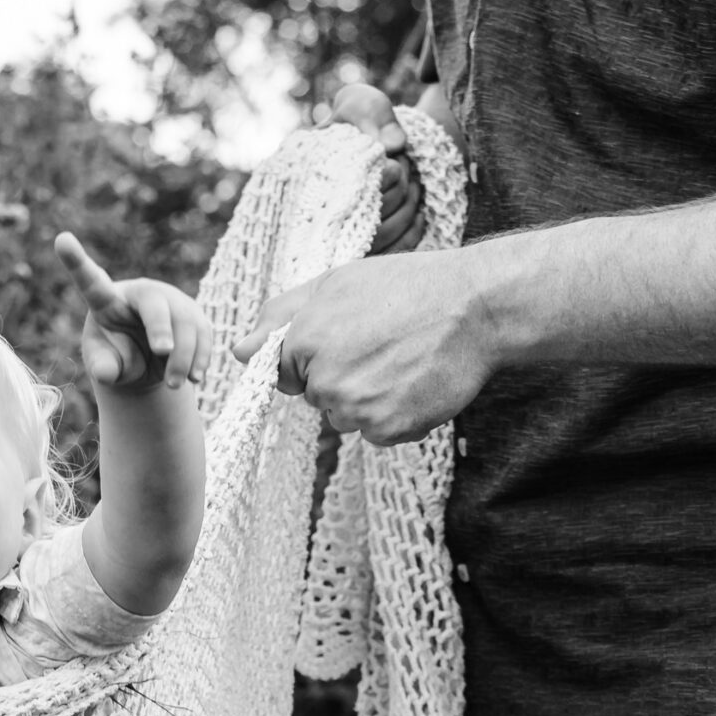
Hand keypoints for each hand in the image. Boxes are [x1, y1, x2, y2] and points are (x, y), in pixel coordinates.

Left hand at [54, 232, 213, 392]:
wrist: (149, 363)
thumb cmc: (117, 358)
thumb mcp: (105, 364)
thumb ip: (103, 367)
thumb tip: (105, 374)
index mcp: (106, 300)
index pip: (91, 281)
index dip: (76, 261)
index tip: (61, 240)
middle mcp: (140, 293)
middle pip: (154, 303)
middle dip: (161, 326)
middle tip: (162, 352)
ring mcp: (171, 301)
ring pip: (185, 323)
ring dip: (183, 357)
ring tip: (175, 385)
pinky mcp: (194, 315)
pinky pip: (204, 333)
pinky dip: (201, 357)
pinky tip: (196, 376)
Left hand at [231, 251, 492, 444]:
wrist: (476, 308)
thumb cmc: (407, 287)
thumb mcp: (336, 283)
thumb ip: (281, 317)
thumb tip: (239, 351)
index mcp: (302, 342)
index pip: (282, 373)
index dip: (313, 356)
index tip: (347, 339)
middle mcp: (323, 381)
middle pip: (316, 397)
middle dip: (340, 377)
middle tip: (382, 343)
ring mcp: (356, 410)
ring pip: (346, 417)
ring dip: (368, 399)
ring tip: (403, 360)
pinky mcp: (388, 430)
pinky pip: (377, 433)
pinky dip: (395, 415)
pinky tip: (416, 382)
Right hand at [325, 84, 422, 253]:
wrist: (362, 132)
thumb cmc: (361, 117)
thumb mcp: (363, 105)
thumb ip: (374, 117)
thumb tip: (394, 146)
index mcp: (311, 172)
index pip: (350, 189)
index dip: (385, 175)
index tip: (397, 160)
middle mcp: (317, 207)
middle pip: (365, 217)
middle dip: (398, 190)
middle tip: (407, 169)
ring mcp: (336, 231)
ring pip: (378, 238)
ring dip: (407, 209)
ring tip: (414, 186)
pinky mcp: (356, 245)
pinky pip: (386, 252)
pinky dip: (410, 234)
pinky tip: (419, 214)